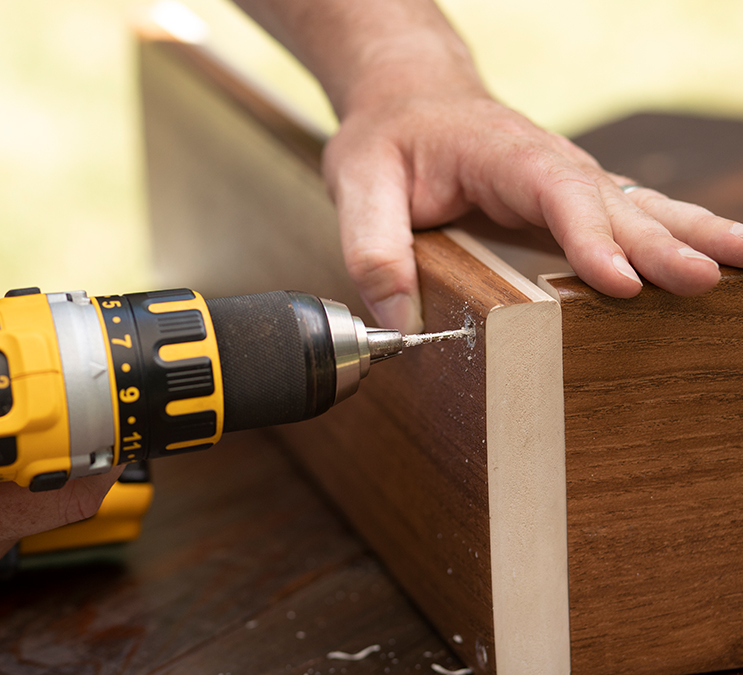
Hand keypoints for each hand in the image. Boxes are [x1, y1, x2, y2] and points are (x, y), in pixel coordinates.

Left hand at [233, 0, 742, 332]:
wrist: (409, 98)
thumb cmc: (388, 137)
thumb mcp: (359, 184)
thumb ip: (373, 248)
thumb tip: (397, 322)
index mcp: (499, 154)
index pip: (554, 191)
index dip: (589, 236)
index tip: (620, 280)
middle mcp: (547, 164)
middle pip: (610, 203)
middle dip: (659, 243)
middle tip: (703, 280)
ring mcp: (565, 180)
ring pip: (635, 206)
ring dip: (687, 235)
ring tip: (738, 264)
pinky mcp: (569, 200)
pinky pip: (629, 216)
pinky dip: (674, 234)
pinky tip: (713, 256)